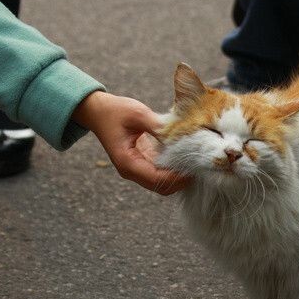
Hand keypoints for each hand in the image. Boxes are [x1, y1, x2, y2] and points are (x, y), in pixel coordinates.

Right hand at [72, 91, 188, 194]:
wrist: (98, 112)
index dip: (178, 177)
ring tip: (195, 161)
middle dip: (181, 179)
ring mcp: (137, 169)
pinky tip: (186, 157)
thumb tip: (180, 134)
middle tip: (199, 164)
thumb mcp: (137, 114)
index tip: (195, 167)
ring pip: (163, 183)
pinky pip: (161, 173)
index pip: (157, 180)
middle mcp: (132, 170)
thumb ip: (158, 125)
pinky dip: (174, 170)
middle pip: (162, 187)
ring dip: (179, 176)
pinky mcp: (143, 163)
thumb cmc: (115, 111)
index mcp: (127, 162)